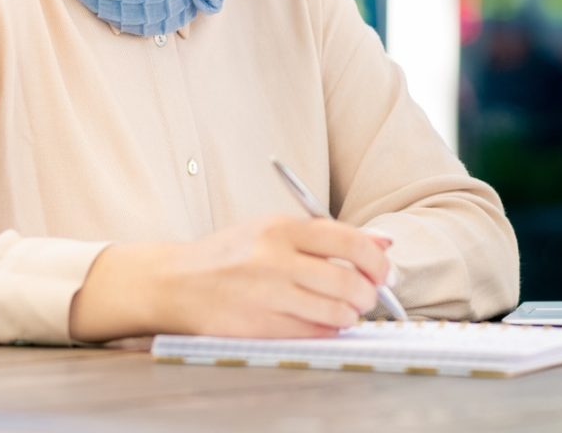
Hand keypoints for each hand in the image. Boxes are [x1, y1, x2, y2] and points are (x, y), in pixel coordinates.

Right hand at [69, 215, 392, 342]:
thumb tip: (384, 240)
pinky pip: (315, 334)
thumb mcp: (274, 229)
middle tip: (367, 296)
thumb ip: (328, 235)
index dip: (377, 260)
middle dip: (369, 294)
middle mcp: (277, 259)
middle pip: (349, 282)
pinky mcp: (262, 327)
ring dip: (351, 315)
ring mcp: (269, 295)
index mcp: (283, 227)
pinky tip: (323, 322)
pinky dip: (329, 331)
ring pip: (337, 313)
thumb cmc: (232, 254)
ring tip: (346, 310)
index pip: (350, 242)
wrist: (178, 282)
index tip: (382, 271)